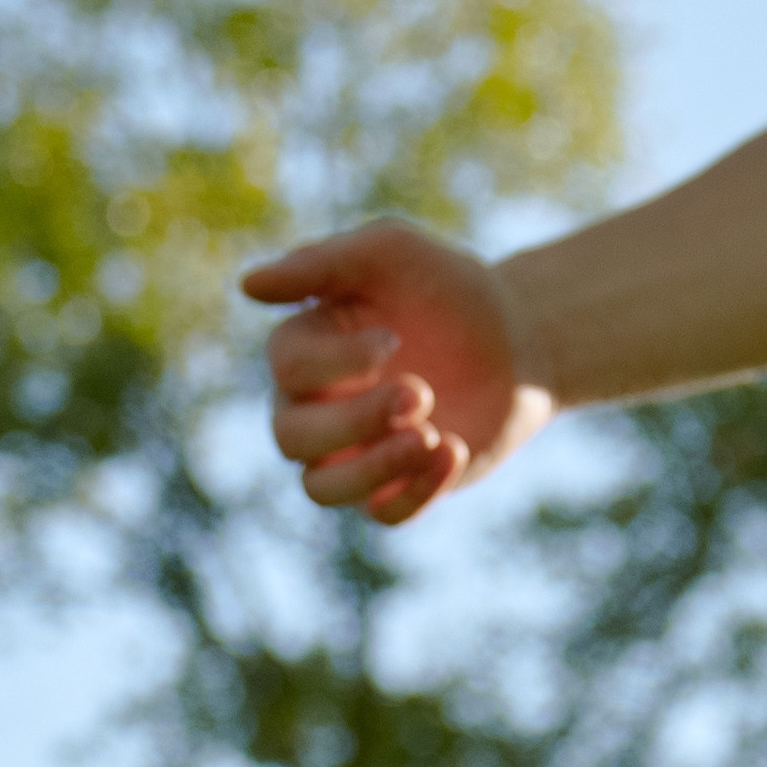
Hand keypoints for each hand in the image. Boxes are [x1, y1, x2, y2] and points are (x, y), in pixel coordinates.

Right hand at [240, 222, 548, 524]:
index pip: (288, 369)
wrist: (517, 340)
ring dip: (374, 466)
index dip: (336, 361)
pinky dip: (416, 490)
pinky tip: (454, 450)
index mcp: (304, 351)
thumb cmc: (446, 289)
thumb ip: (323, 262)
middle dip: (354, 419)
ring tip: (430, 434)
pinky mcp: (394, 490)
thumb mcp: (392, 253)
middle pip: (292, 436)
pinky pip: (383, 514)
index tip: (395, 338)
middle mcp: (313, 409)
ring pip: (322, 489)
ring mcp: (351, 455)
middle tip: (419, 392)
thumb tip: (248, 284)